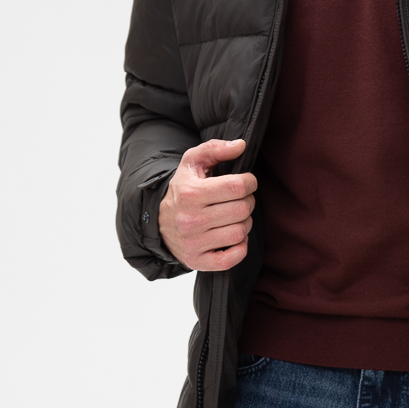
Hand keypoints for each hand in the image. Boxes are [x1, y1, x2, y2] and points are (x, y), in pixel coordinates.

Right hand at [158, 139, 256, 271]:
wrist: (158, 221)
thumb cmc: (182, 190)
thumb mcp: (192, 163)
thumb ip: (215, 148)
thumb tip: (241, 145)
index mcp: (190, 193)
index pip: (238, 186)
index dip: (250, 182)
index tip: (246, 182)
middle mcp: (190, 219)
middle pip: (243, 209)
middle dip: (248, 201)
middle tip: (240, 199)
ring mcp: (194, 243)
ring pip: (241, 232)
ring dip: (245, 223)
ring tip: (234, 217)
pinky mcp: (198, 261)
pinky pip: (232, 259)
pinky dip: (240, 248)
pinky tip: (232, 237)